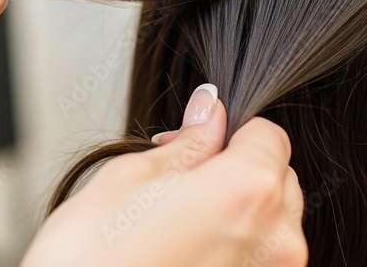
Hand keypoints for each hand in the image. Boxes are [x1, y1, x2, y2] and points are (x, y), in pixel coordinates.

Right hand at [21, 84, 307, 266]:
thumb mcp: (128, 179)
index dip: (230, 132)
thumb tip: (209, 115)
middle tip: (179, 183)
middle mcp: (275, 240)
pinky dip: (233, 252)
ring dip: (237, 216)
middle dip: (237, 172)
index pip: (269, 135)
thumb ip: (186, 144)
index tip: (198, 141)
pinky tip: (186, 256)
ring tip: (177, 227)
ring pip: (272, 225)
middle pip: (277, 180)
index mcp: (248, 191)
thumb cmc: (89, 265)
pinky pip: (258, 262)